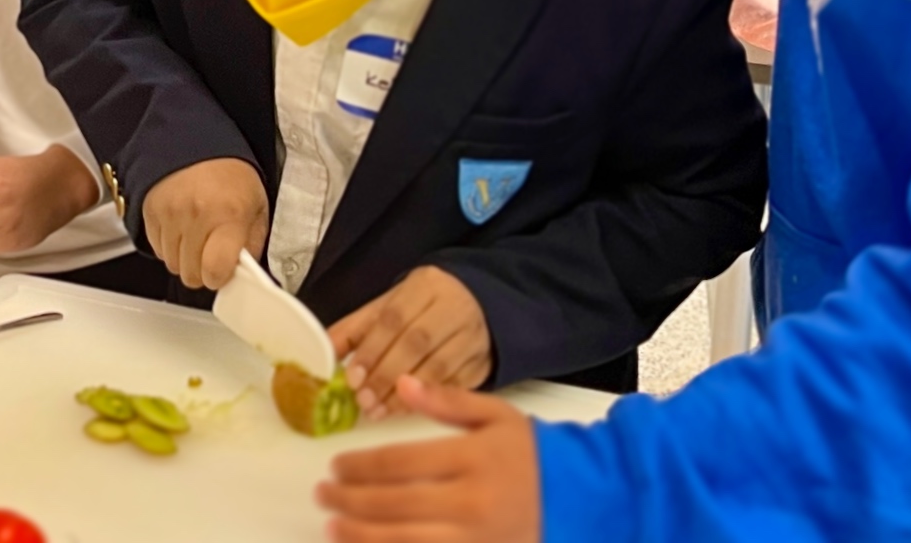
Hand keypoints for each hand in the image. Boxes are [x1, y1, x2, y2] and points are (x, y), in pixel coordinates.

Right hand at [142, 157, 267, 289]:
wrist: (198, 142)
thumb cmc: (231, 175)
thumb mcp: (257, 208)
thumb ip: (252, 245)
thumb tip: (244, 275)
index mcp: (228, 215)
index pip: (215, 270)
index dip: (220, 278)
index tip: (224, 271)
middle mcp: (196, 215)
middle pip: (191, 274)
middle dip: (203, 270)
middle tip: (213, 253)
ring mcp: (170, 213)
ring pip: (172, 264)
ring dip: (185, 259)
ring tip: (198, 237)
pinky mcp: (150, 211)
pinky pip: (157, 249)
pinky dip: (170, 246)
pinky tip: (183, 229)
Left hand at [317, 376, 540, 542]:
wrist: (586, 499)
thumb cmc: (536, 456)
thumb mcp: (497, 416)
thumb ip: (447, 401)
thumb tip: (403, 384)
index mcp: (472, 459)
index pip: (399, 463)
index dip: (359, 466)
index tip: (336, 466)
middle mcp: (471, 503)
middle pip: (393, 503)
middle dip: (349, 500)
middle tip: (323, 494)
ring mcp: (477, 540)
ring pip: (404, 541)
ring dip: (361, 536)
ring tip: (333, 527)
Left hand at [328, 266, 494, 419]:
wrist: (477, 306)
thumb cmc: (423, 308)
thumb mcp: (389, 306)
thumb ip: (356, 329)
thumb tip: (322, 355)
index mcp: (426, 286)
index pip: (394, 318)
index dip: (371, 349)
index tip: (353, 376)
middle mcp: (454, 308)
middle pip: (416, 343)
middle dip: (385, 375)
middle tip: (363, 400)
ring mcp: (473, 336)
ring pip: (438, 368)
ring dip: (405, 394)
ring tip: (378, 410)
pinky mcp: (483, 363)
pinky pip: (455, 386)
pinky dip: (428, 401)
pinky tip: (405, 410)